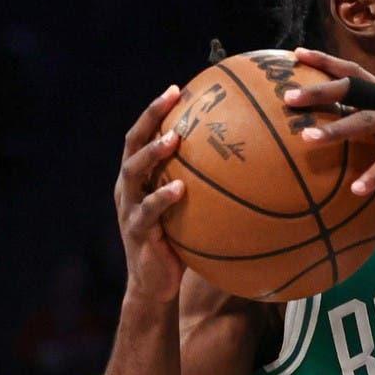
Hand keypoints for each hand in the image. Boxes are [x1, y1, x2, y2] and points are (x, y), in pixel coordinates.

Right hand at [116, 85, 188, 303]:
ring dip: (153, 153)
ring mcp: (129, 209)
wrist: (155, 285)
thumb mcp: (188, 210)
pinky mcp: (137, 233)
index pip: (141, 136)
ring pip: (133, 173)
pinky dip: (162, 198)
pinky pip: (148, 212)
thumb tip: (247, 167)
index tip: (176, 89)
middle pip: (132, 144)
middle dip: (149, 118)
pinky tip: (179, 189)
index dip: (154, 111)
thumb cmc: (178, 242)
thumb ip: (204, 187)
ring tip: (173, 139)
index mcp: (137, 178)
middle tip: (171, 98)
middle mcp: (128, 188)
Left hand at [283, 47, 374, 195]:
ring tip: (307, 140)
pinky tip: (357, 189)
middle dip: (320, 92)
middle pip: (354, 90)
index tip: (295, 54)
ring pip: (368, 121)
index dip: (326, 61)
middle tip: (288, 98)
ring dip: (336, 130)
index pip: (354, 72)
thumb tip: (344, 138)